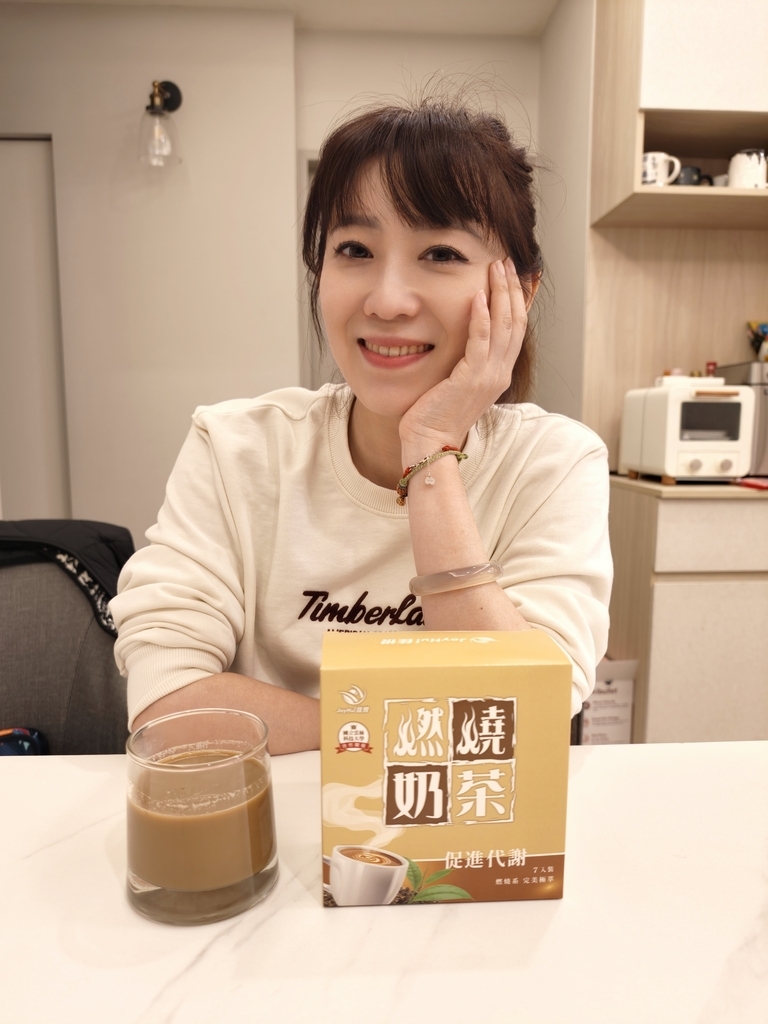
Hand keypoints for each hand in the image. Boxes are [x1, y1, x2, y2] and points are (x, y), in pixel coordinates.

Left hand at [398, 257, 528, 454]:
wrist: (430, 442)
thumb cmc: (436, 414)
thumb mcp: (458, 382)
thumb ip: (466, 360)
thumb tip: (462, 337)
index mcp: (499, 374)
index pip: (515, 329)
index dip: (515, 299)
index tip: (509, 275)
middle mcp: (500, 373)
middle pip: (515, 322)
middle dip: (511, 289)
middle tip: (505, 262)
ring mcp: (489, 376)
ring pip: (503, 327)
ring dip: (500, 294)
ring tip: (495, 268)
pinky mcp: (471, 379)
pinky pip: (481, 342)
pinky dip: (481, 317)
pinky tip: (478, 295)